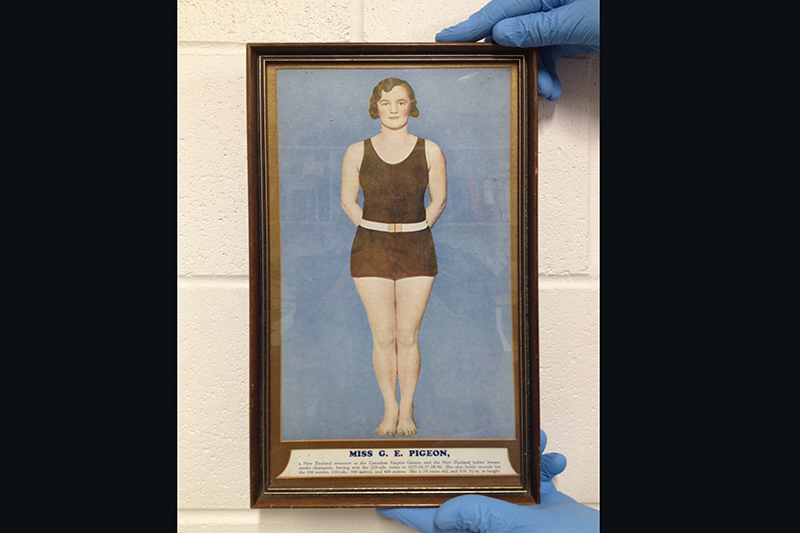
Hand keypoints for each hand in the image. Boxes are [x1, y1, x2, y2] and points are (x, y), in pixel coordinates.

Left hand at [377, 430, 598, 531]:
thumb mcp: (531, 530)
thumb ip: (487, 519)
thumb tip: (442, 514)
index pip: (433, 524)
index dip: (406, 508)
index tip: (382, 493)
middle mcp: (498, 527)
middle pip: (463, 496)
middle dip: (464, 465)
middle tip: (447, 443)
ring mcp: (520, 518)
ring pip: (500, 482)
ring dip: (514, 458)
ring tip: (530, 445)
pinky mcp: (542, 511)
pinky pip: (531, 481)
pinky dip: (540, 464)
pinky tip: (551, 457)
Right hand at [436, 0, 599, 100]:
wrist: (649, 17)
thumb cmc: (615, 11)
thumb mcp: (576, 19)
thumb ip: (537, 28)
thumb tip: (502, 35)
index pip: (499, 10)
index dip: (472, 27)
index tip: (447, 39)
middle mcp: (547, 3)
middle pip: (511, 32)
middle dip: (509, 59)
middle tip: (492, 76)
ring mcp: (558, 20)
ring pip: (530, 50)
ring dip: (534, 74)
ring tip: (544, 90)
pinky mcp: (569, 35)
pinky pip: (548, 56)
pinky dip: (548, 75)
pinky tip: (552, 88)